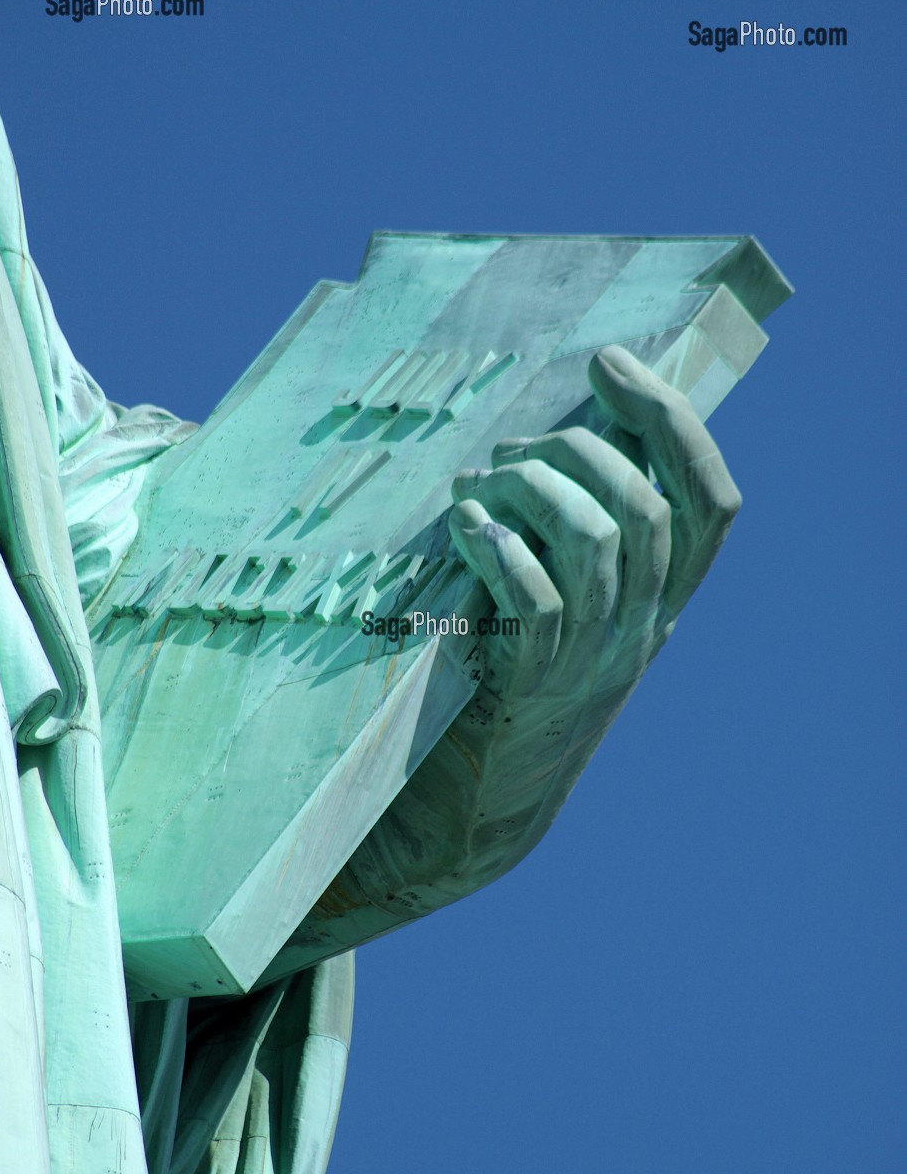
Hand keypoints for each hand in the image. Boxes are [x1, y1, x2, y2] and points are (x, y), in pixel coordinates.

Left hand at [448, 344, 741, 722]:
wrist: (478, 807)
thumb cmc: (510, 683)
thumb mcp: (571, 612)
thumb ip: (583, 541)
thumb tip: (568, 437)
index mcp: (659, 602)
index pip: (710, 502)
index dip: (671, 420)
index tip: (611, 366)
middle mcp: (640, 629)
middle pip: (647, 506)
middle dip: (576, 449)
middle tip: (510, 451)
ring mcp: (589, 660)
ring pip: (596, 539)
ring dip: (528, 489)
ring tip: (473, 488)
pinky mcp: (531, 686)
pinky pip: (536, 598)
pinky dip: (497, 547)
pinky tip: (462, 528)